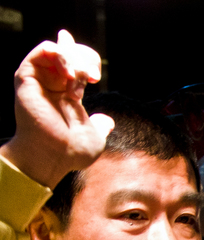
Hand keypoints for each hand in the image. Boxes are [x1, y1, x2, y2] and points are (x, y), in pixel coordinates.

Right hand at [1, 31, 114, 188]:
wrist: (54, 156)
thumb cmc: (72, 152)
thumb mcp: (96, 136)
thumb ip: (101, 125)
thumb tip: (108, 122)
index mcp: (67, 94)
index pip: (75, 65)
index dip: (88, 60)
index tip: (95, 78)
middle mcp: (52, 85)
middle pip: (68, 52)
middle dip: (84, 57)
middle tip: (92, 76)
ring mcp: (39, 81)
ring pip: (56, 49)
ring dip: (73, 59)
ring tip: (79, 78)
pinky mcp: (27, 78)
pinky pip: (42, 51)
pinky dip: (59, 55)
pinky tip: (69, 73)